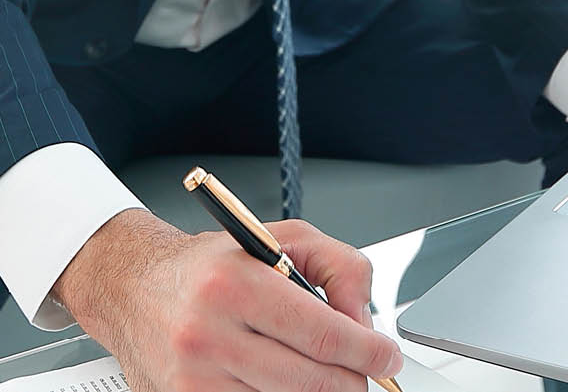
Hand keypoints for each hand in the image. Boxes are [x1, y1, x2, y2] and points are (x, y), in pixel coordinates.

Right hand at [53, 208, 401, 391]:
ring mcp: (192, 379)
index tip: (387, 358)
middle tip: (365, 373)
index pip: (321, 332)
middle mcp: (210, 334)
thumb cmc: (214, 263)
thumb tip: (363, 320)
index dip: (365, 351)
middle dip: (350, 379)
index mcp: (239, 284)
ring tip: (328, 374)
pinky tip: (289, 383)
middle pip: (308, 379)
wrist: (133, 287)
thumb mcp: (285, 238)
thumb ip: (339, 268)